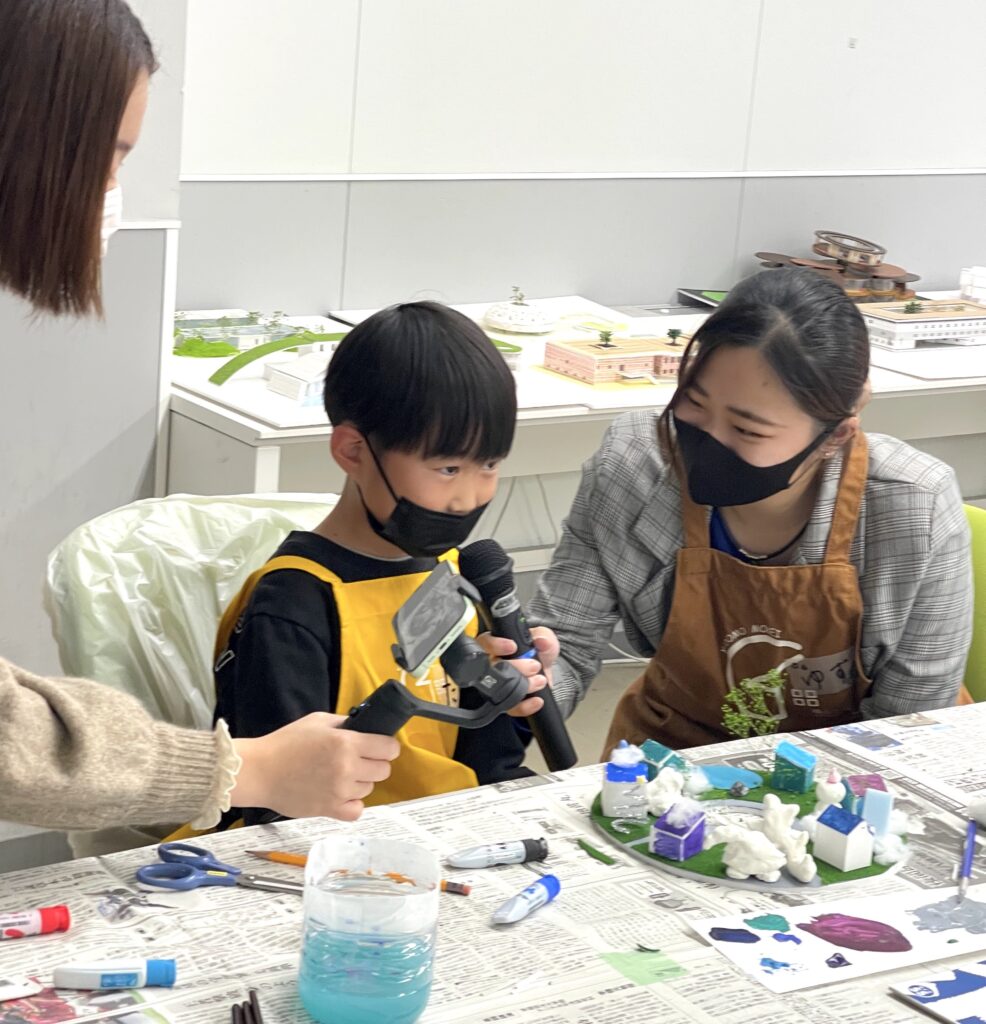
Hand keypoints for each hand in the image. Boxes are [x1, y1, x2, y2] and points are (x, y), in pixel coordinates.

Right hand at [231, 714, 399, 821]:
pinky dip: (352, 804)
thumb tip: (364, 727)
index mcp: (346, 743)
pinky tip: (341, 794)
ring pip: (369, 789)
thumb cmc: (285, 743)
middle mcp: (347, 768)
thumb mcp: (318, 721)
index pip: (389, 748)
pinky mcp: (329, 809)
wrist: (260, 771)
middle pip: (383, 770)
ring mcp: (339, 791)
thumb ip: (344, 723)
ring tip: (340, 775)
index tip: (380, 747)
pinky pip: (357, 811)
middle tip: (358, 760)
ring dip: (360, 782)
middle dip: (374, 763)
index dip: (387, 746)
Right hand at [477, 627, 559, 717]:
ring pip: (498, 688)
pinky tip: (536, 701)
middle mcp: (490, 665)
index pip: (485, 642)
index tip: (512, 647)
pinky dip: (523, 706)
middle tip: (534, 666)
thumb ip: (543, 636)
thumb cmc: (537, 653)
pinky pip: (508, 708)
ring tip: (539, 681)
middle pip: (491, 667)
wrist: (544, 674)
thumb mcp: (543, 639)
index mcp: (495, 645)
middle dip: (515, 667)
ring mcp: (495, 685)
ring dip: (521, 686)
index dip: (496, 645)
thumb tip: (541, 640)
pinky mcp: (503, 703)